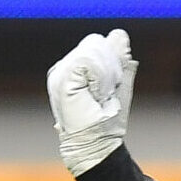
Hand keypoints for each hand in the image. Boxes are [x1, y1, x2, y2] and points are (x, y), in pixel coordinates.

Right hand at [49, 29, 137, 176]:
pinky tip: (96, 94)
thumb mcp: (120, 85)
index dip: (111, 62)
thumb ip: (121, 61)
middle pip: (95, 42)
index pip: (97, 43)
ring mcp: (59, 73)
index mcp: (74, 69)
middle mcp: (63, 69)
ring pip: (93, 49)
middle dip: (110, 66)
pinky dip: (100, 77)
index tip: (109, 90)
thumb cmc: (108, 122)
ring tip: (100, 96)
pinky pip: (89, 60)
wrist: (97, 145)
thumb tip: (120, 34)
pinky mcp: (61, 79)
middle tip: (105, 94)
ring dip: (106, 74)